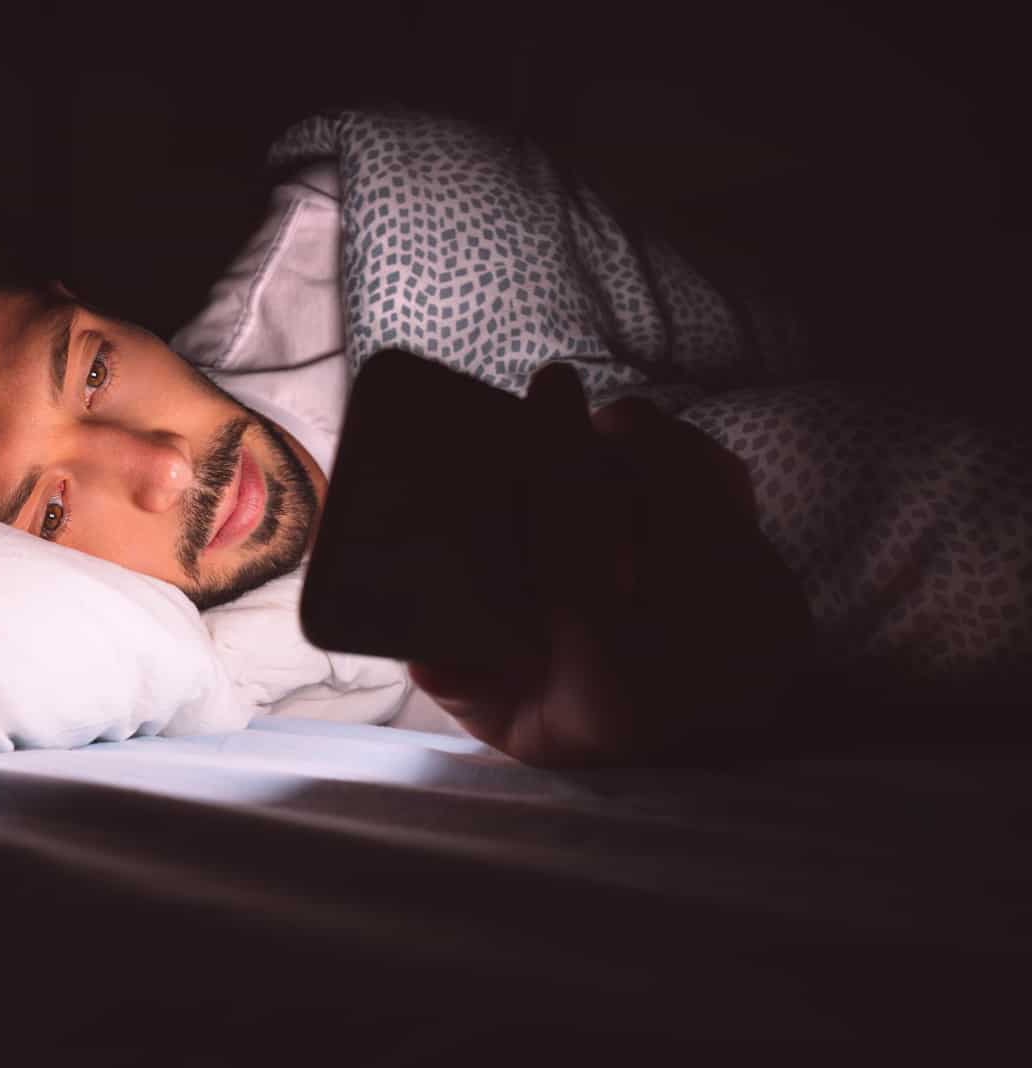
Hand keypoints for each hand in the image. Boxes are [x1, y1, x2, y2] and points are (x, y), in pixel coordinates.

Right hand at [409, 364, 812, 766]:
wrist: (694, 783)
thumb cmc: (576, 738)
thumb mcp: (502, 725)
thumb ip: (456, 676)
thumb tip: (420, 619)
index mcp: (608, 684)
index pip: (575, 542)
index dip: (558, 453)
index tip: (548, 386)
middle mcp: (694, 658)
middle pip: (664, 496)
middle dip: (626, 434)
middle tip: (581, 413)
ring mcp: (753, 632)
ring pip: (710, 495)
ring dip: (664, 448)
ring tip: (620, 436)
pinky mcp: (787, 610)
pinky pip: (742, 509)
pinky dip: (701, 473)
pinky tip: (667, 469)